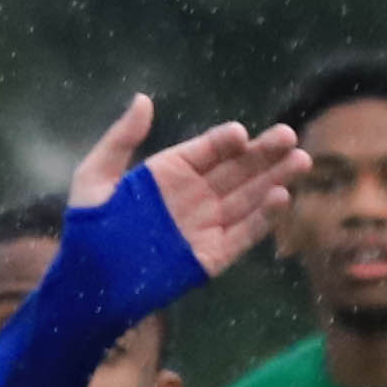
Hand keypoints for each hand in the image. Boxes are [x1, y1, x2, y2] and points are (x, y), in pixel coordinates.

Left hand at [69, 93, 307, 277]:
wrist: (88, 287)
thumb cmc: (87, 232)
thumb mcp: (95, 178)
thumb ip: (120, 140)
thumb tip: (144, 99)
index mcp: (171, 172)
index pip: (208, 150)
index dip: (226, 141)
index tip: (239, 135)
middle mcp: (195, 195)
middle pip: (237, 169)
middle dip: (264, 153)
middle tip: (289, 137)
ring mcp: (206, 225)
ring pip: (248, 198)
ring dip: (274, 180)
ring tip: (300, 161)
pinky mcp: (212, 256)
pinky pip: (243, 234)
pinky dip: (263, 219)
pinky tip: (281, 198)